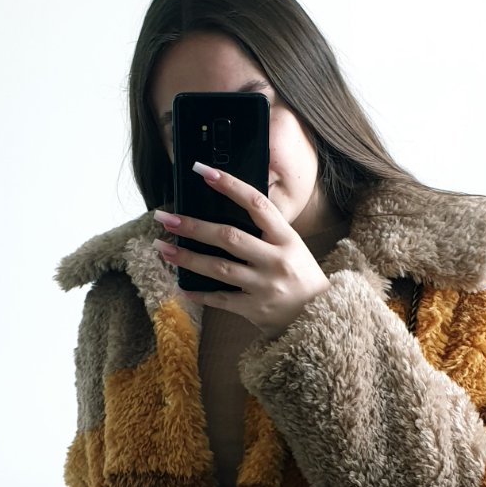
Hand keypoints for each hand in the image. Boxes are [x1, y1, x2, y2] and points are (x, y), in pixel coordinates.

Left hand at [153, 162, 331, 339]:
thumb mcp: (292, 246)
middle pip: (229, 237)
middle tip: (165, 218)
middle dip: (193, 226)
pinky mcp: (255, 309)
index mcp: (287, 238)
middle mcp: (275, 260)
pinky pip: (221, 300)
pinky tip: (182, 286)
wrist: (322, 315)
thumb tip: (224, 210)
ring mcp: (264, 286)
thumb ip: (265, 231)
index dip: (229, 185)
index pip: (256, 204)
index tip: (202, 171)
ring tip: (163, 249)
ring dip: (187, 258)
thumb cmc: (301, 275)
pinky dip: (200, 293)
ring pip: (219, 268)